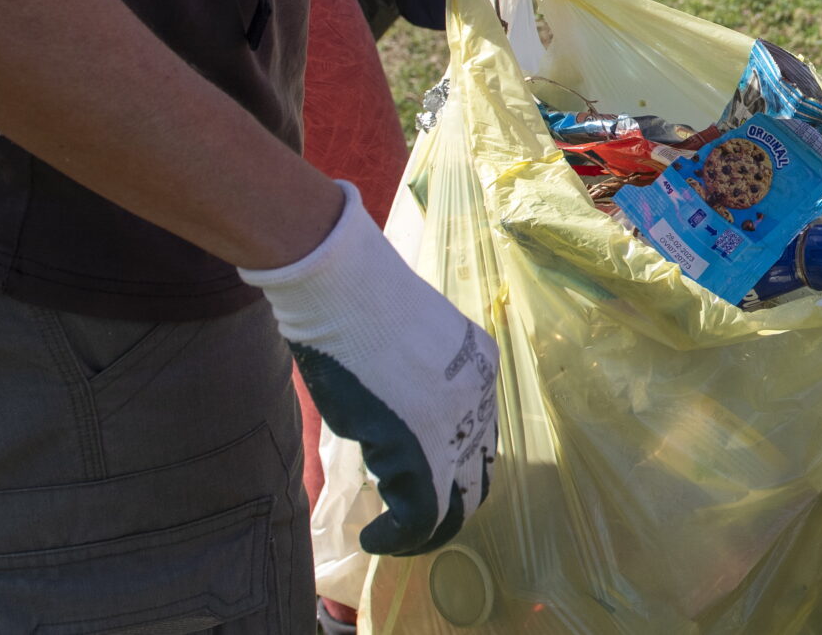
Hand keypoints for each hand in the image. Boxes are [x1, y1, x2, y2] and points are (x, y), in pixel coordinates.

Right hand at [240, 183, 497, 555]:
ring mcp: (454, 423)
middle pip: (477, 477)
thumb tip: (396, 423)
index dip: (452, 474)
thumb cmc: (356, 303)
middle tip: (408, 529)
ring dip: (421, 531)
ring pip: (454, 503)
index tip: (414, 491)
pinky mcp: (420, 445)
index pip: (478, 437)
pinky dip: (399, 537)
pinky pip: (420, 511)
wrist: (341, 284)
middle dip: (447, 511)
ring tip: (390, 538)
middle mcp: (479, 396)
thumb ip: (416, 383)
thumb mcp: (404, 345)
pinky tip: (374, 537)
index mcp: (480, 365)